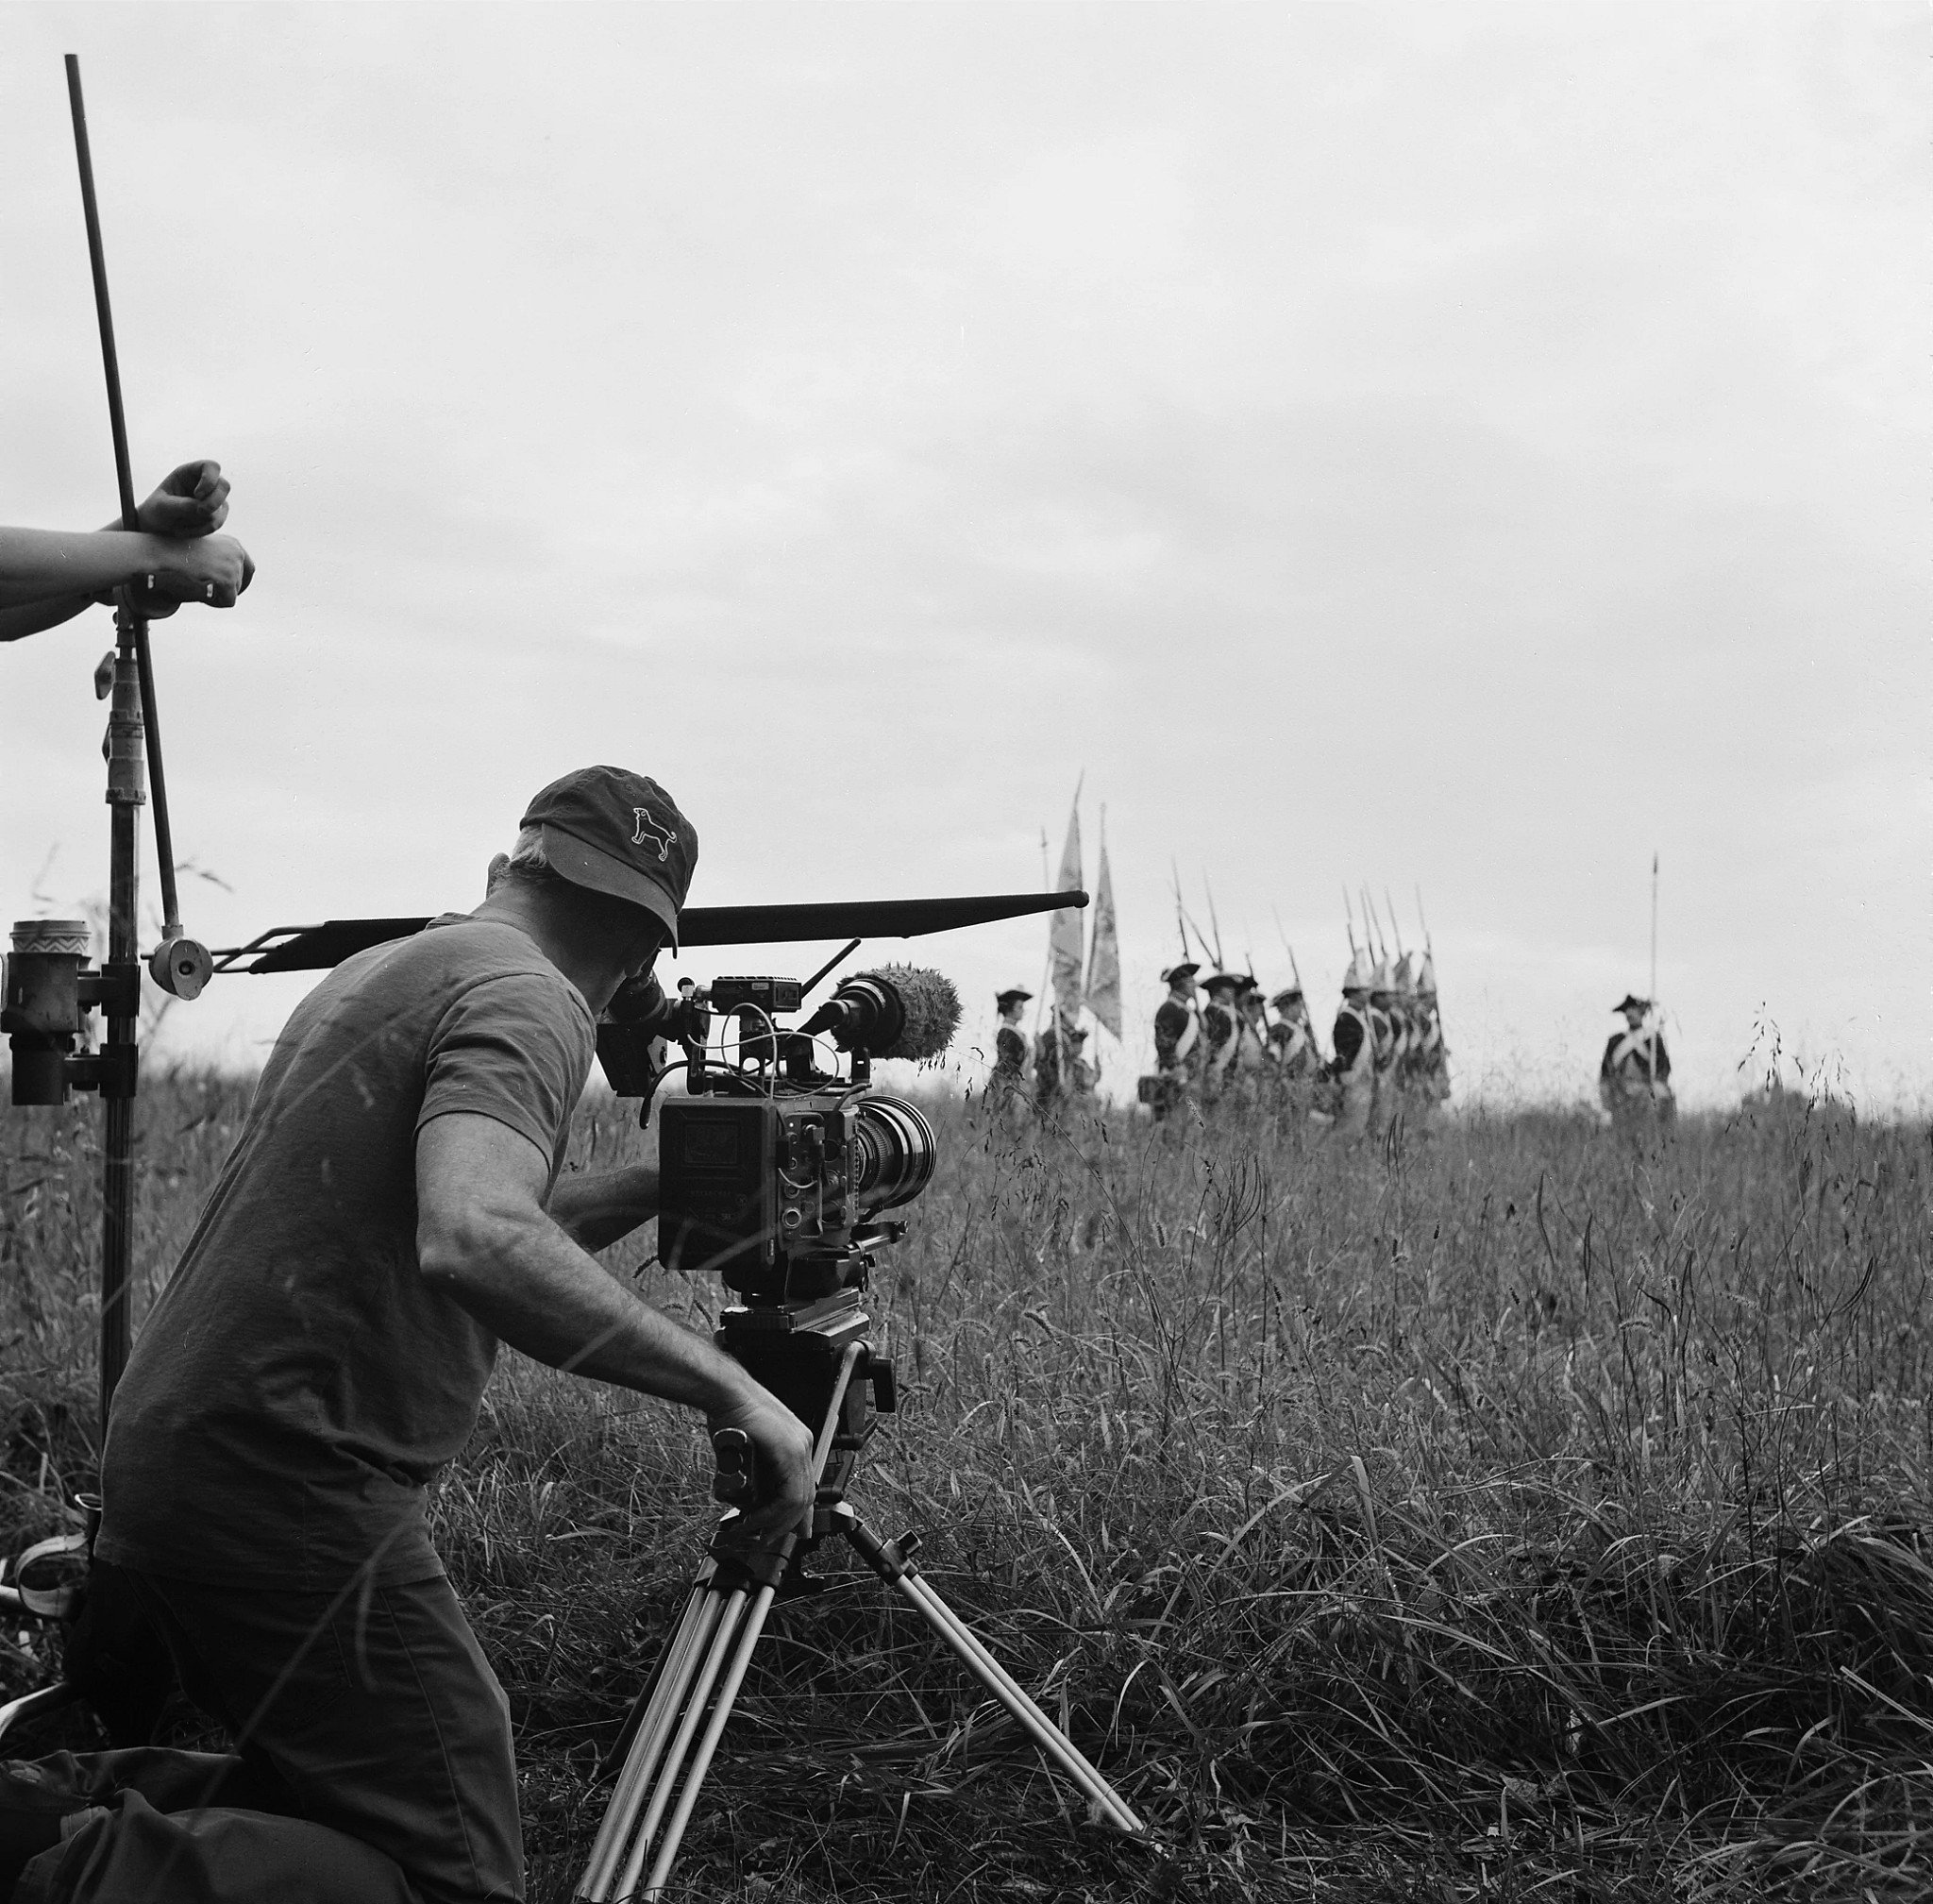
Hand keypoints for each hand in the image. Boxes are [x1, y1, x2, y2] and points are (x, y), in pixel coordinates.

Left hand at [136, 460, 229, 538]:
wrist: (156, 527)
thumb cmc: (156, 510)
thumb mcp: (164, 506)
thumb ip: (184, 505)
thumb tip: (206, 511)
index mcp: (189, 473)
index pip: (211, 467)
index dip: (210, 479)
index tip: (198, 494)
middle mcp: (204, 484)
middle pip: (224, 486)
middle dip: (214, 501)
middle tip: (201, 512)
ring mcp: (212, 499)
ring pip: (222, 507)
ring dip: (203, 519)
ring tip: (180, 525)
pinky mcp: (215, 515)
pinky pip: (217, 523)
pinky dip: (202, 529)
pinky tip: (185, 530)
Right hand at [140, 533, 254, 609]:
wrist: (160, 552)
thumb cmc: (174, 554)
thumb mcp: (203, 553)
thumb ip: (219, 564)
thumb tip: (233, 588)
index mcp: (232, 544)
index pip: (249, 568)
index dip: (242, 583)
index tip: (232, 591)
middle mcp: (237, 553)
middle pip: (242, 583)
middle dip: (225, 590)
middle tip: (204, 587)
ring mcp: (234, 566)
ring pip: (233, 594)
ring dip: (216, 595)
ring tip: (196, 583)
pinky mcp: (228, 579)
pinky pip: (228, 601)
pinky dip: (214, 602)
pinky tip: (199, 590)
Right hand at [705, 1386, 815, 1538]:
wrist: (724, 1393)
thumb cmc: (730, 1414)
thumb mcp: (746, 1448)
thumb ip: (754, 1472)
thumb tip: (749, 1500)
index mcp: (796, 1443)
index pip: (804, 1486)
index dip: (796, 1513)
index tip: (786, 1529)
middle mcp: (802, 1445)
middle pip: (804, 1496)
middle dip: (785, 1523)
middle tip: (765, 1536)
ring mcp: (798, 1447)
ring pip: (799, 1499)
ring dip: (776, 1520)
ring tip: (754, 1528)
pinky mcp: (789, 1451)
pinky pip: (789, 1494)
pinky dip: (773, 1512)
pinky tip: (756, 1516)